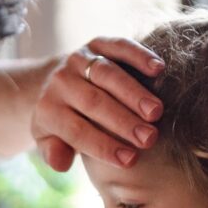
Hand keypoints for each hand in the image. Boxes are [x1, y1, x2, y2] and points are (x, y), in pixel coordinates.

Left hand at [31, 37, 164, 170]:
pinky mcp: (97, 44)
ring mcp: (79, 60)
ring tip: (156, 112)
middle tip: (149, 138)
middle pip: (93, 102)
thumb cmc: (61, 121)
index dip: (103, 146)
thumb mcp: (48, 140)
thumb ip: (53, 153)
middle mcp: (61, 81)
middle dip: (123, 121)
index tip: (130, 160)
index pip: (76, 131)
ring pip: (107, 74)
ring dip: (134, 93)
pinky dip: (138, 55)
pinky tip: (159, 69)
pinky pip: (118, 46)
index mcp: (48, 109)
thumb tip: (60, 163)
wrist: (53, 81)